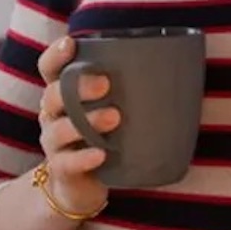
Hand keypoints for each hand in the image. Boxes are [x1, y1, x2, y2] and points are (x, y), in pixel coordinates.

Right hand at [35, 36, 115, 216]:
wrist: (81, 187)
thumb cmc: (101, 138)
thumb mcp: (109, 110)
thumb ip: (127, 91)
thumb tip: (180, 67)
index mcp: (62, 95)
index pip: (50, 69)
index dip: (55, 55)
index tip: (71, 43)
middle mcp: (52, 115)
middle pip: (53, 94)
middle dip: (78, 87)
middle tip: (105, 84)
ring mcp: (53, 143)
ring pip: (59, 128)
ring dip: (87, 122)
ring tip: (114, 118)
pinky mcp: (61, 169)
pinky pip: (67, 161)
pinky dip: (84, 157)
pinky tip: (101, 154)